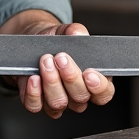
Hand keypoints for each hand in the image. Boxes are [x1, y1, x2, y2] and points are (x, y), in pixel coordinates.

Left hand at [0, 11, 115, 118]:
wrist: (34, 47)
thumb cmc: (56, 43)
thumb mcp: (67, 33)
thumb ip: (76, 31)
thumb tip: (78, 34)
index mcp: (93, 81)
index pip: (104, 94)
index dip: (99, 87)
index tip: (89, 73)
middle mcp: (77, 96)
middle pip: (80, 98)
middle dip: (70, 77)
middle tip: (61, 58)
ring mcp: (58, 102)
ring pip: (59, 103)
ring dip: (52, 82)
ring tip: (46, 62)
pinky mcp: (38, 103)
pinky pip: (36, 106)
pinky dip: (34, 93)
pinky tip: (34, 78)